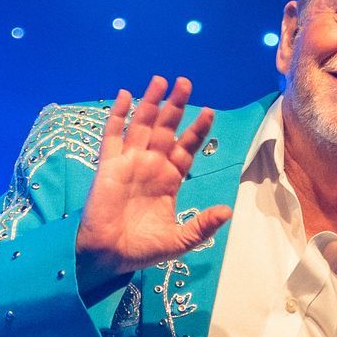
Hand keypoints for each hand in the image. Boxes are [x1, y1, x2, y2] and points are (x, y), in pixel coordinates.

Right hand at [75, 77, 232, 302]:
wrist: (109, 256)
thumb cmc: (142, 249)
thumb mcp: (179, 240)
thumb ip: (202, 226)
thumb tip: (228, 212)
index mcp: (169, 180)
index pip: (185, 148)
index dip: (197, 130)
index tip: (209, 112)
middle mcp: (150, 166)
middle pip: (165, 129)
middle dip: (176, 106)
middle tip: (185, 83)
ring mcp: (129, 163)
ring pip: (141, 125)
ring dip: (150, 102)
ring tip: (160, 80)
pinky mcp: (108, 165)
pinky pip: (113, 135)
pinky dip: (118, 115)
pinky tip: (125, 94)